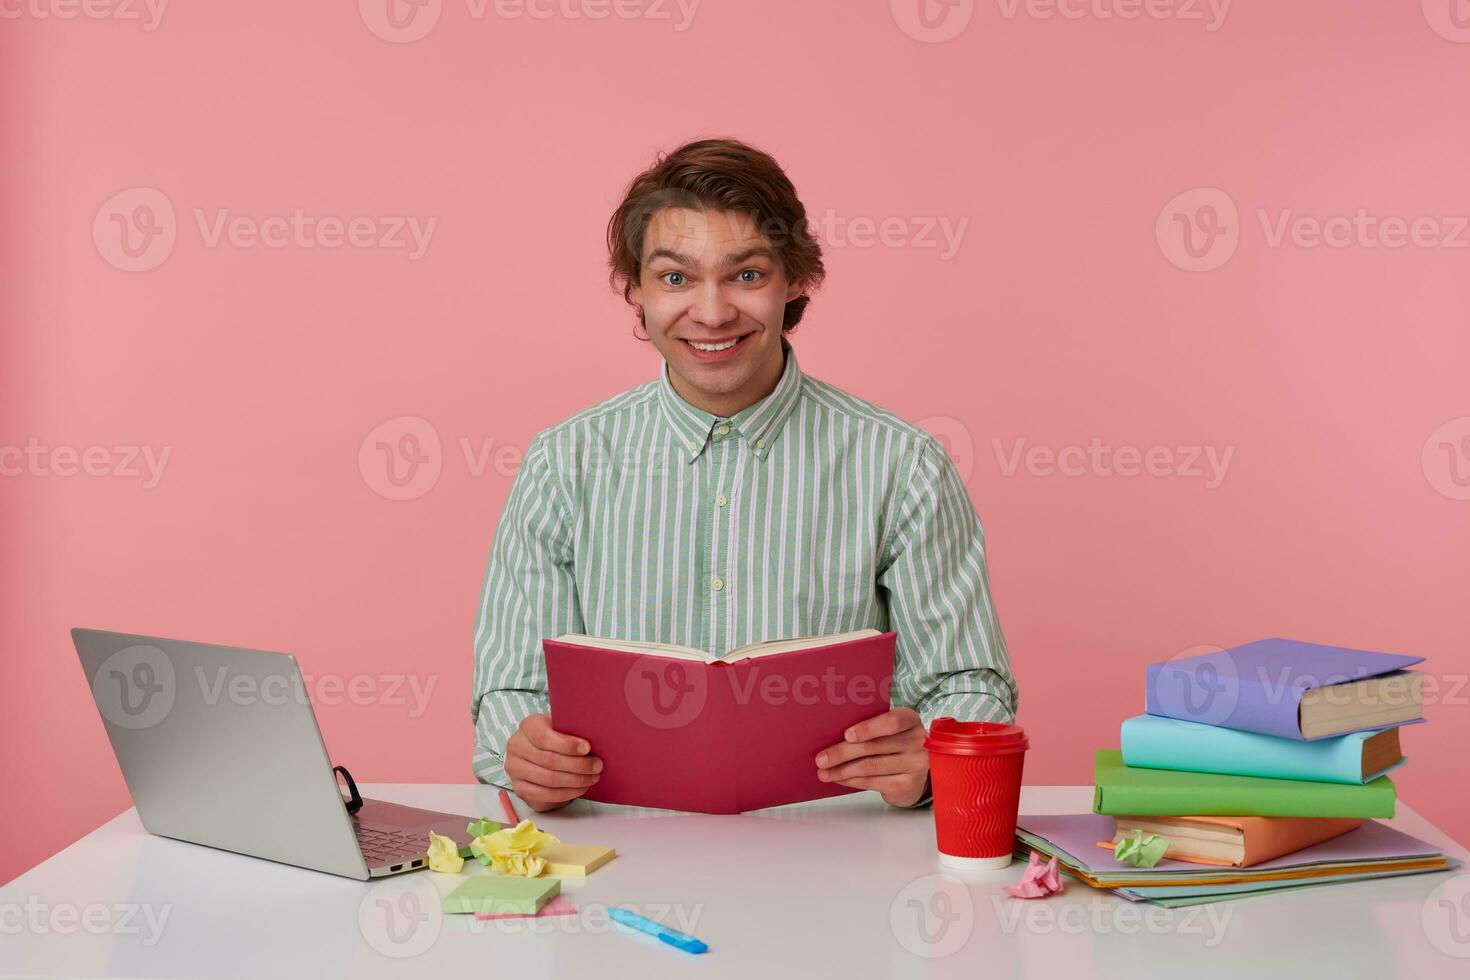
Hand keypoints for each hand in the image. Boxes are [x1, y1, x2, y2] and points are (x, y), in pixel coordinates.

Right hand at [503, 713, 602, 811]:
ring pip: (549, 779)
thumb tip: (595, 740)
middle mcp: (516, 746)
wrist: (541, 753)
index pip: (543, 737)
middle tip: (597, 766)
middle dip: (578, 765)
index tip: (587, 748)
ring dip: (576, 780)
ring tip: (592, 777)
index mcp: (527, 726)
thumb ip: (573, 730)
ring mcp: (515, 769)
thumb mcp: (562, 727)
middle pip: (549, 760)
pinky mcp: (519, 788)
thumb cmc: (556, 738)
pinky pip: (545, 794)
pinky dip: (567, 793)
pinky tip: (580, 788)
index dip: (567, 745)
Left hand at [814, 707, 928, 806]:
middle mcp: (917, 741)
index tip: (846, 735)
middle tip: (821, 759)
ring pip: (870, 767)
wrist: (914, 772)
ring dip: (842, 770)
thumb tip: (829, 733)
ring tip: (824, 772)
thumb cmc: (893, 743)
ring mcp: (915, 765)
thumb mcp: (888, 730)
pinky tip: (839, 779)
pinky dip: (851, 781)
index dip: (868, 729)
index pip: (892, 722)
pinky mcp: (907, 785)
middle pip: (874, 747)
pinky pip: (872, 782)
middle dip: (843, 753)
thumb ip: (869, 727)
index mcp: (910, 720)